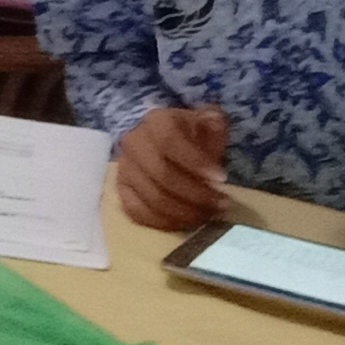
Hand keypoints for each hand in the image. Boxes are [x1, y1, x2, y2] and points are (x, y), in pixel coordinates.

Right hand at [112, 105, 229, 230]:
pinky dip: (165, 222)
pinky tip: (186, 221)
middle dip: (196, 194)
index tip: (222, 179)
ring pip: (152, 198)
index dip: (196, 162)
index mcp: (156, 121)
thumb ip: (215, 123)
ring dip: (185, 212)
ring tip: (208, 214)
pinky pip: (138, 213)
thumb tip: (216, 129)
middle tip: (220, 203)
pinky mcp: (122, 191)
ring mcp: (125, 169)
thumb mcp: (208, 121)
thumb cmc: (192, 135)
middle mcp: (134, 143)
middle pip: (162, 175)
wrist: (165, 142)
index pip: (171, 141)